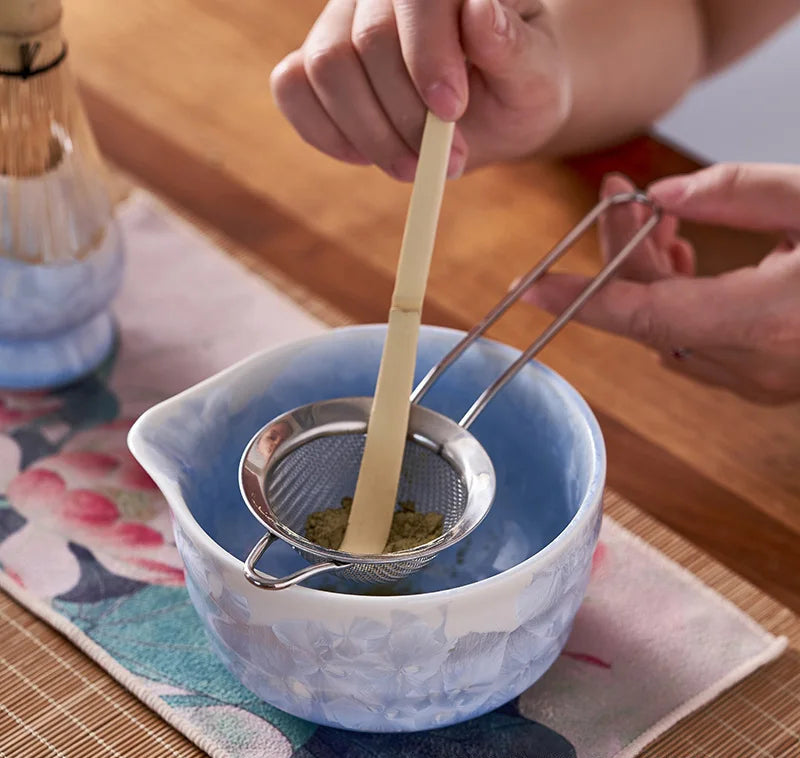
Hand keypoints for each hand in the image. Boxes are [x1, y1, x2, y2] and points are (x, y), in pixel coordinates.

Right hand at [270, 0, 570, 180]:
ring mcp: (342, 22)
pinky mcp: (314, 64)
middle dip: (405, 115)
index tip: (450, 111)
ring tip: (413, 168)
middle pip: (366, 41)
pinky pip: (291, 88)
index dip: (428, 52)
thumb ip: (510, 47)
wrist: (495, 108)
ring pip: (325, 67)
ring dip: (369, 133)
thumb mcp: (534, 74)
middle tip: (447, 162)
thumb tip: (480, 12)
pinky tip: (365, 155)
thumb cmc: (518, 86)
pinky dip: (324, 132)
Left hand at [521, 164, 799, 403]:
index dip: (580, 300)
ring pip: (667, 329)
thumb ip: (737, 193)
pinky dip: (677, 302)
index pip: (643, 314)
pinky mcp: (763, 380)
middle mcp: (753, 363)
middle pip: (648, 312)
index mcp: (765, 320)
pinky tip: (682, 260)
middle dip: (622, 253)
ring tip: (657, 221)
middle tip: (618, 199)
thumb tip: (661, 195)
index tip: (531, 288)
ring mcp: (758, 379)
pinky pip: (694, 343)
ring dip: (649, 275)